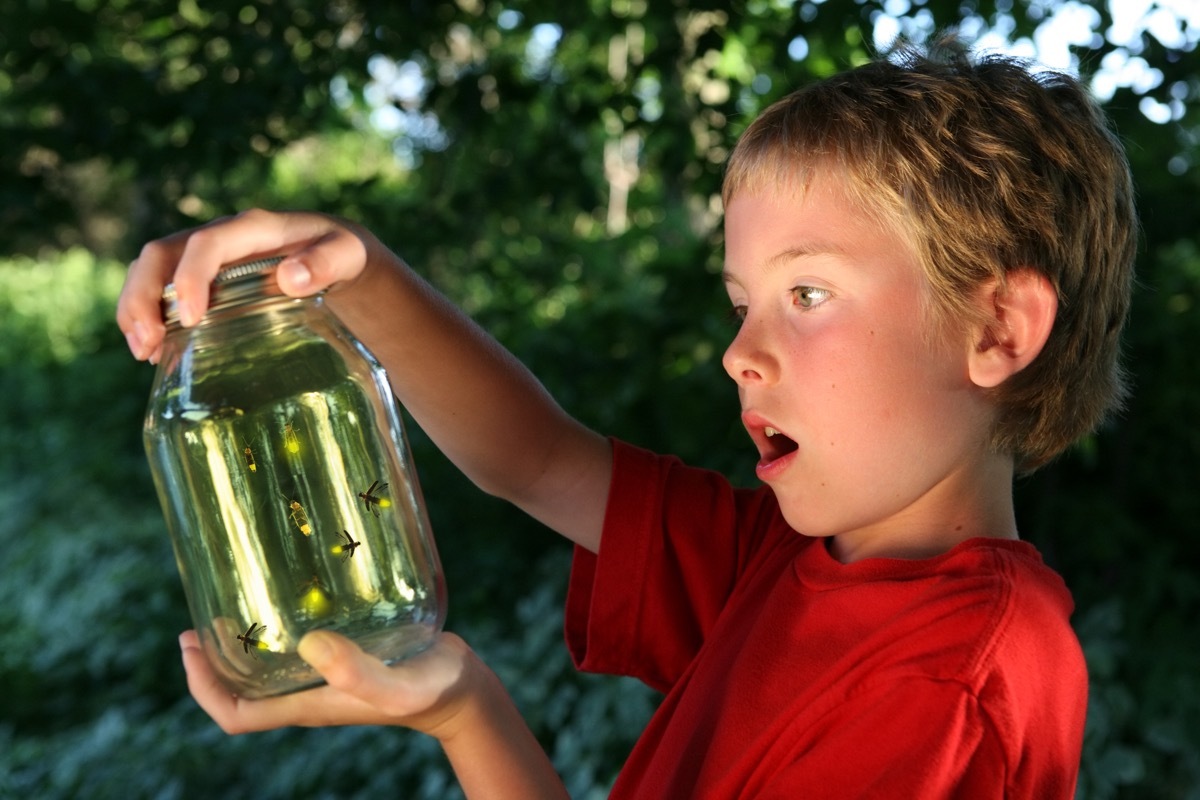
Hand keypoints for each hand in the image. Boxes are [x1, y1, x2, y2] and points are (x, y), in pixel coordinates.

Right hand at [116, 209, 378, 364]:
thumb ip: (326, 264)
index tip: (191, 319)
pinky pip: (159, 288)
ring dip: (136, 309)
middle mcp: (219, 236)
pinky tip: (154, 353)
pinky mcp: (199, 276)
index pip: (206, 244)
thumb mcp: (347, 255)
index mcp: (252, 228)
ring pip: (150, 271)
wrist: (333, 252)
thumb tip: (290, 279)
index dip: (191, 277)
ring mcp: (204, 255)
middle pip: (161, 255)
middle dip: (144, 297)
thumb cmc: (341, 254)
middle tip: (147, 345)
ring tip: (144, 353)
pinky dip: (147, 317)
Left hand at [179, 628, 480, 739]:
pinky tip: (294, 588)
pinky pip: (299, 644)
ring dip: (244, 640)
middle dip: (212, 659)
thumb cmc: (428, 691)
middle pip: (241, 687)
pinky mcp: (346, 652)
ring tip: (235, 598)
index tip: (189, 647)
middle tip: (200, 615)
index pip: (235, 713)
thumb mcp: (394, 686)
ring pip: (267, 665)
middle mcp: (308, 690)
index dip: (202, 687)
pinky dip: (284, 623)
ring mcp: (326, 673)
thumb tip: (307, 644)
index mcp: (307, 704)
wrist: (460, 687)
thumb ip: (355, 671)